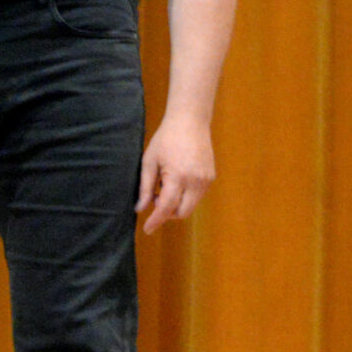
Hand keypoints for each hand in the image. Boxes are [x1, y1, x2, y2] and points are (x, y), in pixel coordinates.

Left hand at [138, 111, 215, 232]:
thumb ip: (146, 187)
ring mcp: (206, 180)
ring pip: (191, 206)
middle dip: (167, 214)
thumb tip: (140, 209)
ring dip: (177, 206)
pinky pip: (197, 197)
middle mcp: (195, 181)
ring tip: (165, 188)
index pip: (166, 208)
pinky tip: (177, 183)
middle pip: (182, 213)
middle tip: (156, 201)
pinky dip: (186, 197)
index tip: (147, 230)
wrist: (190, 122)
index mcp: (177, 176)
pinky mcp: (211, 177)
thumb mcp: (150, 161)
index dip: (156, 221)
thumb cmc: (166, 139)